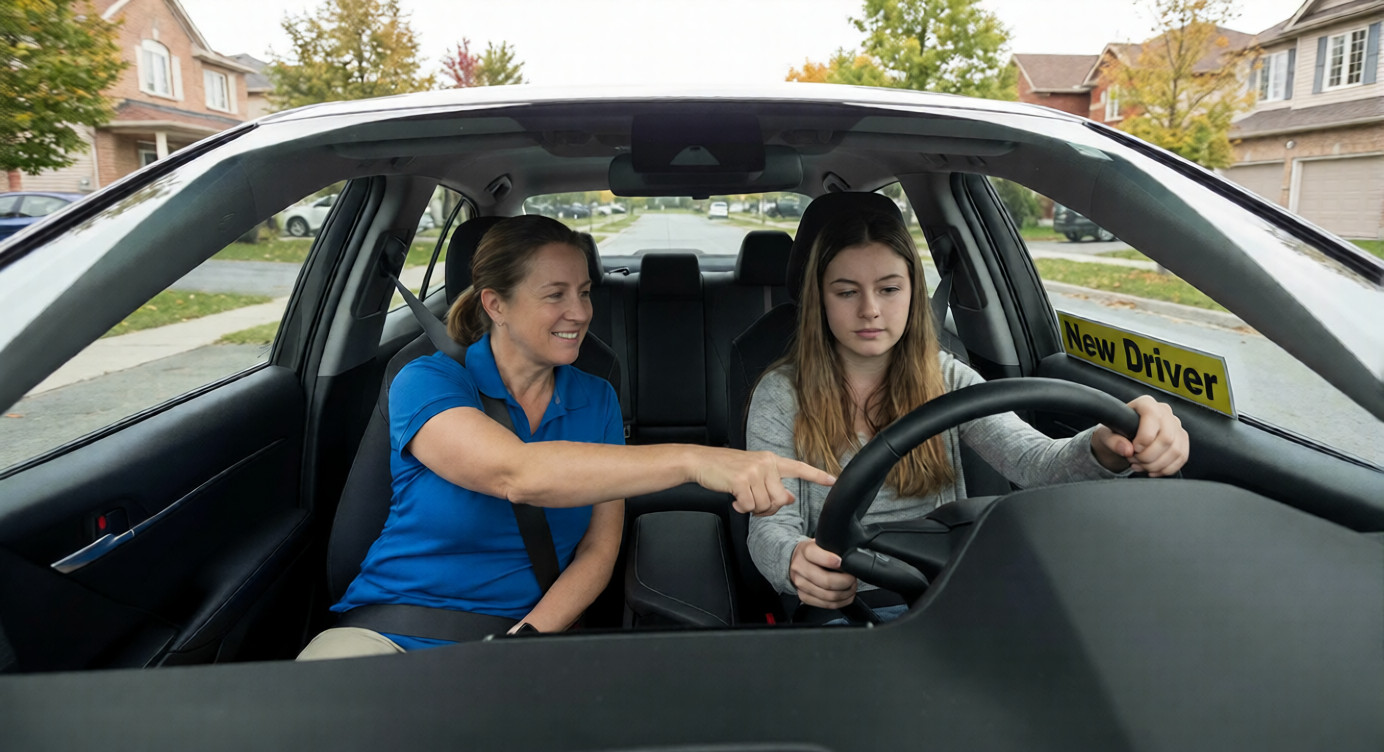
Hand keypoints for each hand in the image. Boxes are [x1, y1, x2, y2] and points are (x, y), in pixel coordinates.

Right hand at [693, 449, 835, 516]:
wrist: (702, 461)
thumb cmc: (727, 469)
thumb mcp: (753, 471)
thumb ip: (772, 483)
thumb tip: (789, 499)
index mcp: (771, 460)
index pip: (799, 468)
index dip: (817, 475)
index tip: (833, 480)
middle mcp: (766, 464)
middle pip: (780, 499)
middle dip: (768, 508)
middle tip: (754, 505)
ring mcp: (754, 471)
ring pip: (765, 505)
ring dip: (753, 509)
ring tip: (742, 499)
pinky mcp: (741, 480)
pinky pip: (750, 506)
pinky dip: (742, 508)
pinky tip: (735, 500)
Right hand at [790, 539, 857, 608]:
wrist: (795, 562)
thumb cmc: (812, 553)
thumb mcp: (820, 543)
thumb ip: (832, 548)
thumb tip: (850, 557)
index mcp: (805, 551)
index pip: (817, 556)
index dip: (832, 561)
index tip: (843, 562)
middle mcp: (800, 568)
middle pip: (827, 581)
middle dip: (846, 581)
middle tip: (853, 578)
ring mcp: (801, 584)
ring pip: (829, 596)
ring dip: (846, 593)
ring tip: (851, 587)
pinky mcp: (804, 597)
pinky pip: (826, 604)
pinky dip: (841, 602)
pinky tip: (846, 596)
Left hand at [1092, 395, 1188, 476]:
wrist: (1124, 438)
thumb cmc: (1116, 432)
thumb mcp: (1106, 435)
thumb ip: (1113, 441)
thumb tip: (1127, 449)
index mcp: (1146, 404)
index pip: (1152, 418)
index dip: (1144, 438)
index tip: (1133, 449)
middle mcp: (1164, 411)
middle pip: (1167, 438)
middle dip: (1148, 456)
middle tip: (1134, 459)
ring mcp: (1176, 425)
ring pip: (1175, 450)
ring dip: (1156, 465)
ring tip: (1140, 465)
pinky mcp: (1182, 439)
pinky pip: (1181, 457)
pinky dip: (1166, 469)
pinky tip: (1151, 470)